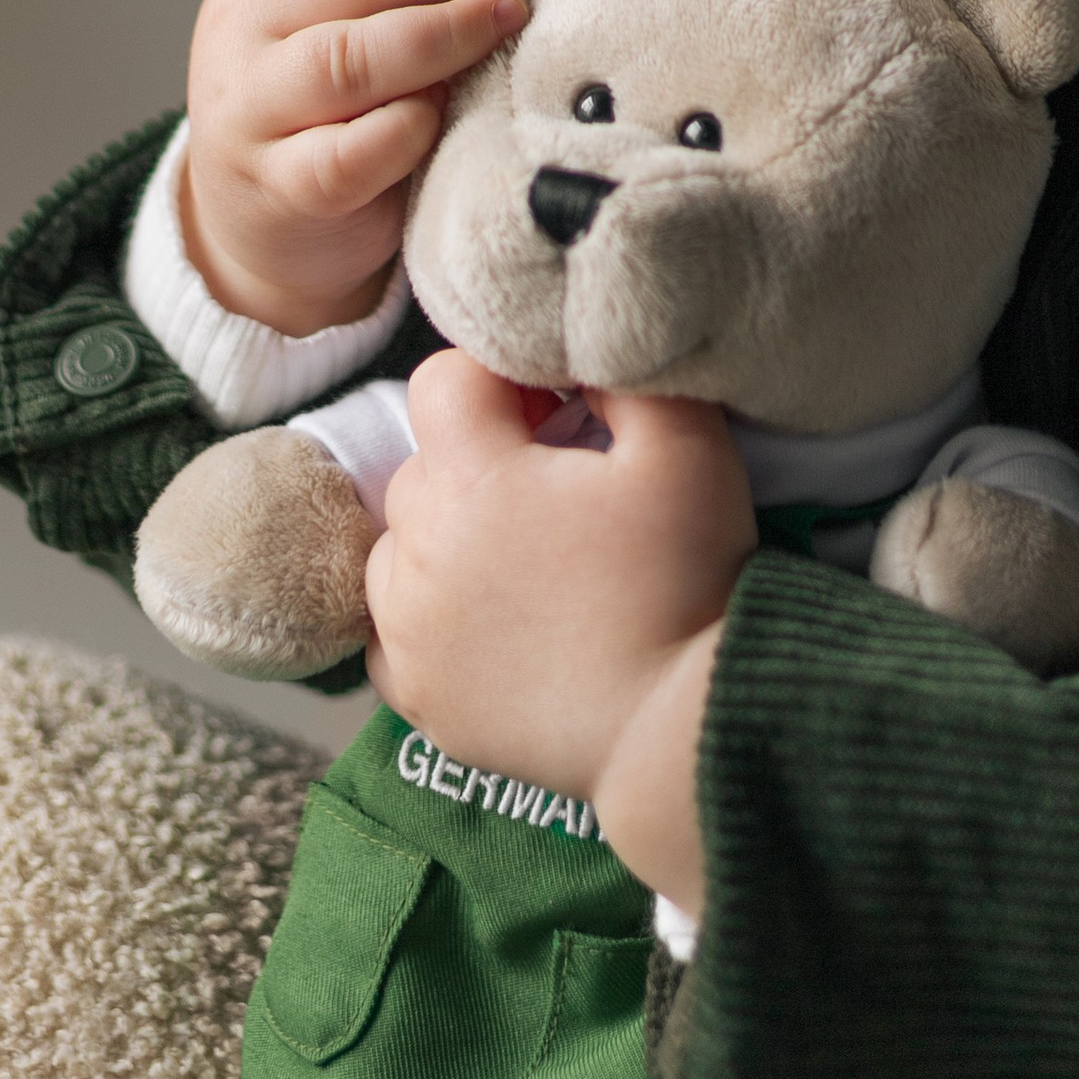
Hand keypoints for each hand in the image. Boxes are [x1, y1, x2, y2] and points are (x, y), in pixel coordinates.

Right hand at [181, 0, 558, 334]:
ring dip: (441, 30)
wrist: (255, 235)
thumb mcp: (342, 26)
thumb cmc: (327, 113)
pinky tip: (444, 114)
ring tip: (511, 14)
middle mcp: (247, 33)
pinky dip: (400, 131)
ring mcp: (252, 114)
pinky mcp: (278, 192)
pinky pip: (342, 158)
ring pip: (344, 59)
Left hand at [365, 352, 754, 904]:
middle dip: (483, 460)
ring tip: (529, 562)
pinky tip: (495, 620)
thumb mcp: (685, 448)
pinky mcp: (415, 698)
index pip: (443, 381)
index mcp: (471, 480)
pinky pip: (393, 629)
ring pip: (401, 544)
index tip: (559, 413)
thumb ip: (623, 374)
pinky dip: (430, 614)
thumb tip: (574, 349)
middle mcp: (416, 552)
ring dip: (448, 536)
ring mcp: (406, 633)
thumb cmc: (685, 581)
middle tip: (562, 492)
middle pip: (425, 464)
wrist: (679, 728)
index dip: (501, 380)